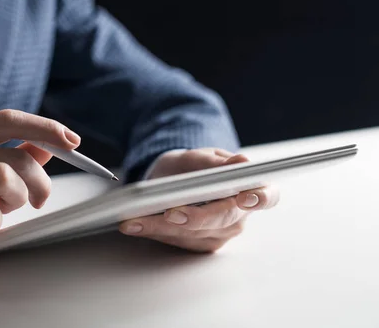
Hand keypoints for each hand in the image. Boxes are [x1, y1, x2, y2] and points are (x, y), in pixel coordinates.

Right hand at [0, 110, 80, 282]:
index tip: (72, 140)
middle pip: (11, 156)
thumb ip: (12, 155)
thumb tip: (51, 143)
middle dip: (39, 180)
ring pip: (2, 179)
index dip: (43, 126)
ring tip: (7, 207)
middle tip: (40, 198)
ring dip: (18, 198)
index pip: (5, 119)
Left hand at [119, 148, 279, 251]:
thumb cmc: (191, 166)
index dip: (260, 198)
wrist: (172, 179)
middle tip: (171, 212)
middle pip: (222, 220)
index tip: (245, 197)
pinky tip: (134, 225)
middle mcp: (238, 215)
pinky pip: (176, 241)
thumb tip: (241, 163)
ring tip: (135, 219)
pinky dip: (153, 231)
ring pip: (194, 234)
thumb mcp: (199, 157)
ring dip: (161, 227)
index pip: (266, 196)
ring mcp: (219, 233)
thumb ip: (215, 162)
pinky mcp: (199, 244)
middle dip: (195, 218)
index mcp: (248, 188)